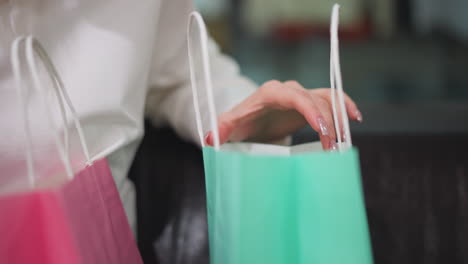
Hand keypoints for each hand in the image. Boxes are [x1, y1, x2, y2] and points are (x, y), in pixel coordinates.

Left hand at [205, 80, 361, 149]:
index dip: (312, 111)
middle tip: (333, 147)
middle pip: (316, 100)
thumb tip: (211, 138)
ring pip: (328, 98)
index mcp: (271, 92)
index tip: (323, 130)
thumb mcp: (230, 126)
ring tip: (346, 139)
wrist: (250, 119)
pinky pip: (332, 100)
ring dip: (340, 116)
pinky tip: (356, 118)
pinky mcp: (310, 103)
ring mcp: (302, 95)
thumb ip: (221, 129)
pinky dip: (345, 105)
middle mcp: (289, 90)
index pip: (296, 97)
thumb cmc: (241, 122)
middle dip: (328, 122)